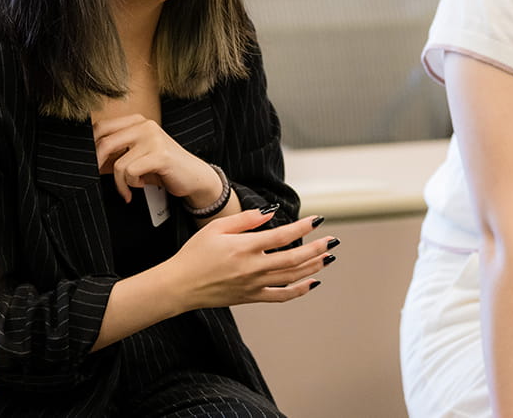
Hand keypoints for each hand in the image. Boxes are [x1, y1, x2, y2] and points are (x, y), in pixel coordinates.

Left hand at [93, 114, 219, 207]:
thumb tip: (88, 154)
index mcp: (138, 121)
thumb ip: (118, 148)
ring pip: (118, 164)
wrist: (194, 176)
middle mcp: (145, 125)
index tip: (89, 163)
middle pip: (105, 143)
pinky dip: (131, 186)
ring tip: (129, 188)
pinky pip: (131, 173)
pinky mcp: (160, 155)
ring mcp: (153, 138)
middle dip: (97, 165)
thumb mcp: (138, 153)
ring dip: (120, 183)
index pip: (102, 127)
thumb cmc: (162, 167)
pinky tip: (140, 187)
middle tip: (98, 177)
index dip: (90, 146)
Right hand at [164, 209, 336, 308]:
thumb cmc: (194, 254)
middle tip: (332, 240)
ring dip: (313, 267)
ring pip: (292, 277)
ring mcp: (254, 285)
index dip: (303, 227)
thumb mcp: (216, 228)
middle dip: (317, 248)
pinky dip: (299, 290)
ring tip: (328, 257)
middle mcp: (253, 268)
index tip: (317, 220)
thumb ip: (245, 220)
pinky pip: (281, 296)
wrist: (180, 286)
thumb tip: (270, 214)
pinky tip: (311, 283)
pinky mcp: (251, 297)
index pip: (282, 236)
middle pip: (294, 259)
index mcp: (244, 248)